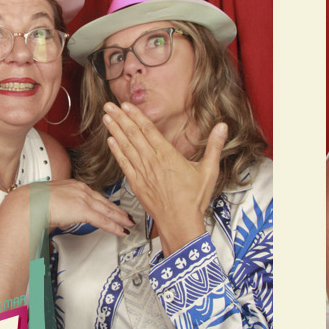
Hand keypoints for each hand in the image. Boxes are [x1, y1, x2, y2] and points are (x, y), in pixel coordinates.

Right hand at [44, 179, 133, 235]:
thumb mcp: (52, 202)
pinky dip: (114, 226)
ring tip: (128, 223)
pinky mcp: (84, 210)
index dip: (106, 204)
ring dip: (120, 218)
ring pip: (107, 210)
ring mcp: (83, 199)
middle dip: (117, 210)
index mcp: (74, 186)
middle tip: (127, 216)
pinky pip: (103, 220)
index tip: (112, 208)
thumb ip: (61, 208)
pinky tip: (121, 230)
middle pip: (105, 202)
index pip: (95, 196)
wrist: (30, 202)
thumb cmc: (35, 202)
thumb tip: (63, 217)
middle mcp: (81, 190)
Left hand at [103, 102, 227, 253]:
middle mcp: (152, 162)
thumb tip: (222, 127)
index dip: (136, 116)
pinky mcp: (137, 184)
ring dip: (115, 131)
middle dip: (120, 118)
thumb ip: (214, 146)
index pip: (149, 130)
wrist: (180, 223)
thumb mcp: (209, 170)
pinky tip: (110, 141)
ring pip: (126, 147)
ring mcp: (143, 173)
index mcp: (168, 155)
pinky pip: (124, 164)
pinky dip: (117, 151)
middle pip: (133, 135)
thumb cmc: (194, 199)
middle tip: (109, 106)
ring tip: (106, 118)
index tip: (126, 105)